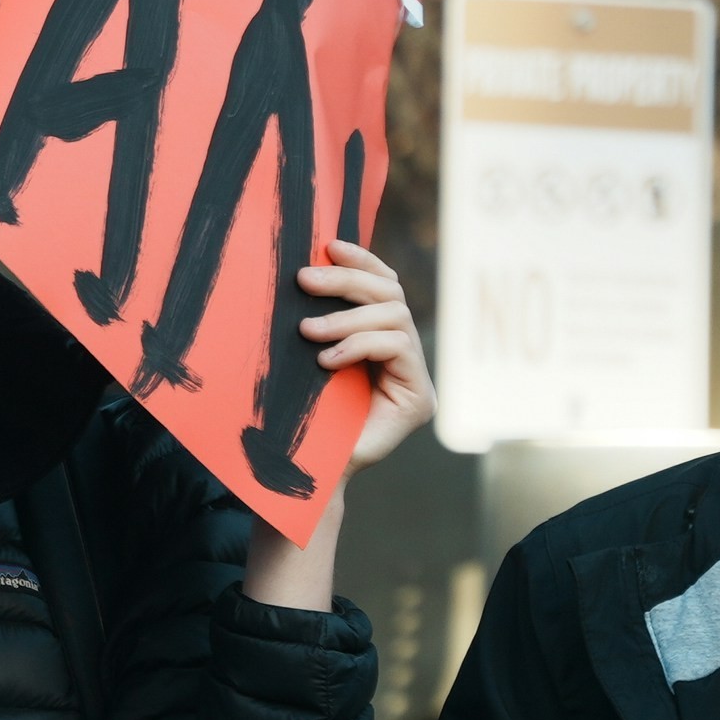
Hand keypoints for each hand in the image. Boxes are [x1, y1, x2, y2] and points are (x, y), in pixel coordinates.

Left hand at [300, 235, 432, 475]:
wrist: (308, 475)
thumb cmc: (300, 416)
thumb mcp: (306, 358)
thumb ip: (318, 322)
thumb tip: (302, 270)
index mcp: (382, 339)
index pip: (384, 286)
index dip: (361, 261)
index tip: (328, 245)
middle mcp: (405, 355)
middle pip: (391, 295)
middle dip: (346, 281)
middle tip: (303, 279)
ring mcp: (416, 377)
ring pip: (395, 317)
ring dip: (347, 318)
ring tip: (307, 331)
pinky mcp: (419, 398)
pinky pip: (398, 348)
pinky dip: (360, 345)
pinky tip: (327, 361)